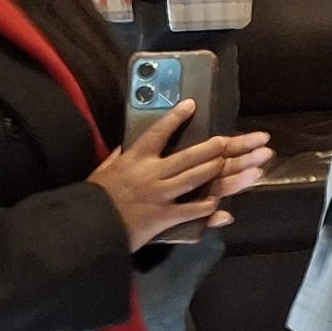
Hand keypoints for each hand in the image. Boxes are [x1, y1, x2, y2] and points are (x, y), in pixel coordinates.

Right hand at [90, 101, 276, 250]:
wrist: (88, 226)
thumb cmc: (96, 196)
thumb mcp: (106, 169)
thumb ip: (121, 155)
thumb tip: (130, 144)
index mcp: (136, 157)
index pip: (159, 132)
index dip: (177, 117)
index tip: (192, 104)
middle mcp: (152, 172)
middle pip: (192, 155)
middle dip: (219, 146)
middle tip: (237, 140)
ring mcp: (161, 194)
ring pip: (199, 178)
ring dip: (224, 170)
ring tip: (243, 164)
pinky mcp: (165, 216)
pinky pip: (194, 209)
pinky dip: (210, 205)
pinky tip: (224, 201)